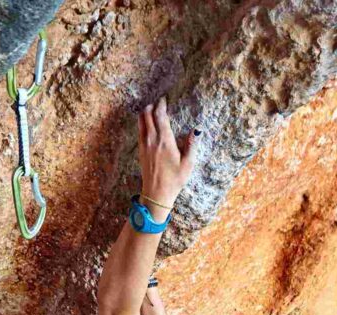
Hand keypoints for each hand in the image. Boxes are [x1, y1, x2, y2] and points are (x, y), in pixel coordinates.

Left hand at [137, 96, 198, 213]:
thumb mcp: (188, 164)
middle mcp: (152, 141)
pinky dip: (142, 123)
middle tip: (158, 102)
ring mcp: (144, 145)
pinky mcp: (141, 151)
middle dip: (151, 106)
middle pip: (147, 116)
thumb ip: (192, 145)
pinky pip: (139, 131)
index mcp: (165, 141)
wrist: (156, 194)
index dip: (161, 105)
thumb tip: (197, 129)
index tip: (164, 99)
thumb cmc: (174, 180)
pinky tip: (147, 123)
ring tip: (151, 109)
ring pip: (140, 122)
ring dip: (144, 113)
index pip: (160, 116)